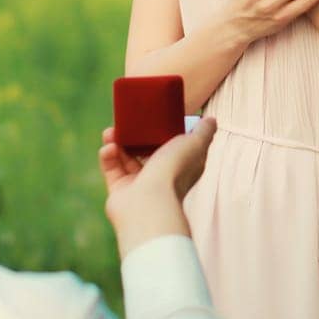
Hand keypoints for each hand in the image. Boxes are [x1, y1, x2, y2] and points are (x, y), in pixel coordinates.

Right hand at [98, 117, 218, 255]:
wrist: (148, 202)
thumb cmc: (174, 171)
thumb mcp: (195, 144)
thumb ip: (204, 132)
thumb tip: (211, 120)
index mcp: (180, 166)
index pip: (172, 146)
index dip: (162, 131)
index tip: (152, 116)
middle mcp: (161, 177)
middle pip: (146, 151)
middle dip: (134, 135)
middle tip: (125, 122)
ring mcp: (140, 185)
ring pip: (126, 158)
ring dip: (117, 142)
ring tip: (110, 132)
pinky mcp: (120, 191)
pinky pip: (112, 169)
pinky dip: (108, 157)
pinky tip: (108, 148)